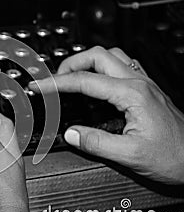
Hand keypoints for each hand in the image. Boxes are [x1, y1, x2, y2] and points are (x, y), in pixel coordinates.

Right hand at [29, 46, 183, 184]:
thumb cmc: (173, 156)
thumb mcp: (131, 155)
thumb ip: (96, 143)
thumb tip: (71, 133)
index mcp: (132, 95)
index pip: (85, 81)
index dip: (57, 82)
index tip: (41, 86)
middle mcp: (138, 84)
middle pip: (98, 55)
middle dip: (71, 63)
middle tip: (55, 79)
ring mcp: (144, 84)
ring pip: (111, 55)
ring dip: (87, 61)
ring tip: (72, 75)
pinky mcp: (146, 90)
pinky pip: (121, 65)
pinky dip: (102, 67)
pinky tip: (97, 80)